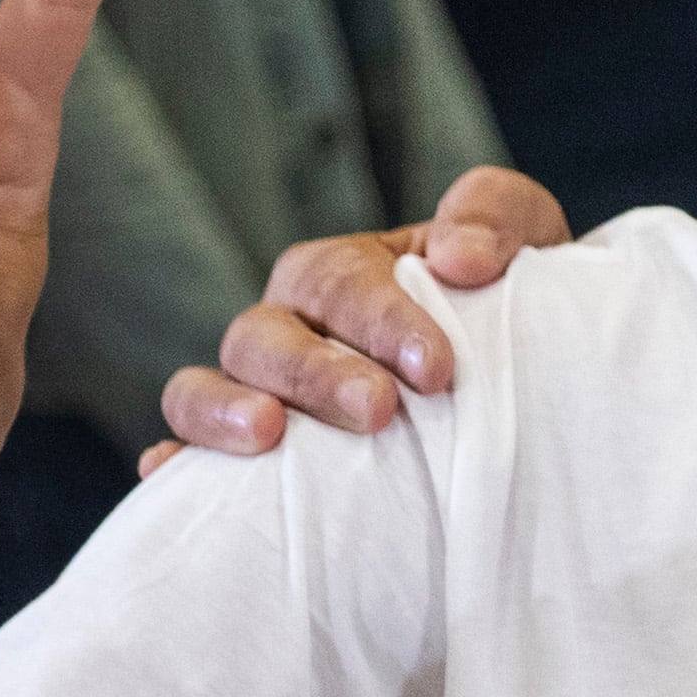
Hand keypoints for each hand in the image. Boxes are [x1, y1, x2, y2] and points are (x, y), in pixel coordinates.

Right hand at [142, 164, 571, 474]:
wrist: (531, 393)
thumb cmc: (513, 312)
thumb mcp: (528, 244)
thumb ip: (497, 218)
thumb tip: (462, 256)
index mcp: (345, 274)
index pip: (341, 282)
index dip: (383, 321)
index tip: (438, 369)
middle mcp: (286, 329)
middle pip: (265, 336)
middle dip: (317, 372)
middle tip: (377, 410)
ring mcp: (255, 396)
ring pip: (201, 388)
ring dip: (224, 409)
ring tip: (268, 434)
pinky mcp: (247, 468)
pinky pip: (186, 462)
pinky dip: (170, 466)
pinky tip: (166, 478)